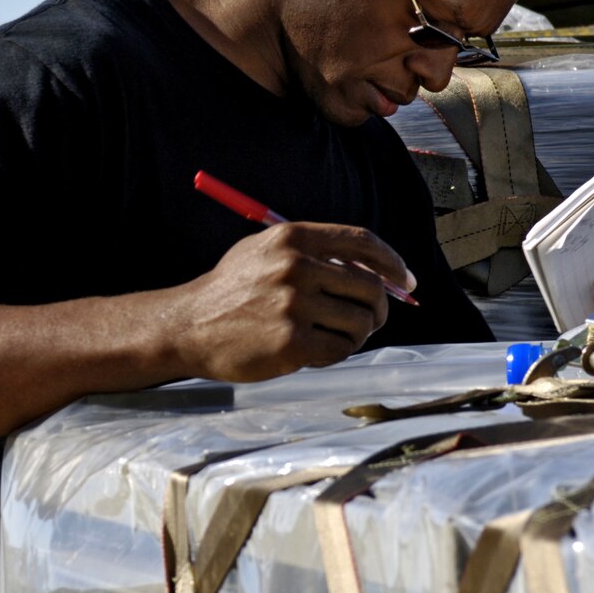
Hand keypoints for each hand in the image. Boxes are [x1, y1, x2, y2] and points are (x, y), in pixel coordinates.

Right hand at [171, 222, 413, 381]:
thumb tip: (374, 270)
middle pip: (370, 287)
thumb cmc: (230, 290)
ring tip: (334, 337)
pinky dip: (337, 354)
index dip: (392, 262)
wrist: (188, 326)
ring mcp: (293, 305)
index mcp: (292, 238)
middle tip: (371, 321)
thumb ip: (313, 253)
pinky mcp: (291, 343)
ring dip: (357, 334)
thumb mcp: (263, 252)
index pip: (362, 242)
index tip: (406, 281)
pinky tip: (316, 352)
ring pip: (361, 322)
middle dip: (379, 309)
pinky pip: (341, 350)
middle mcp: (295, 267)